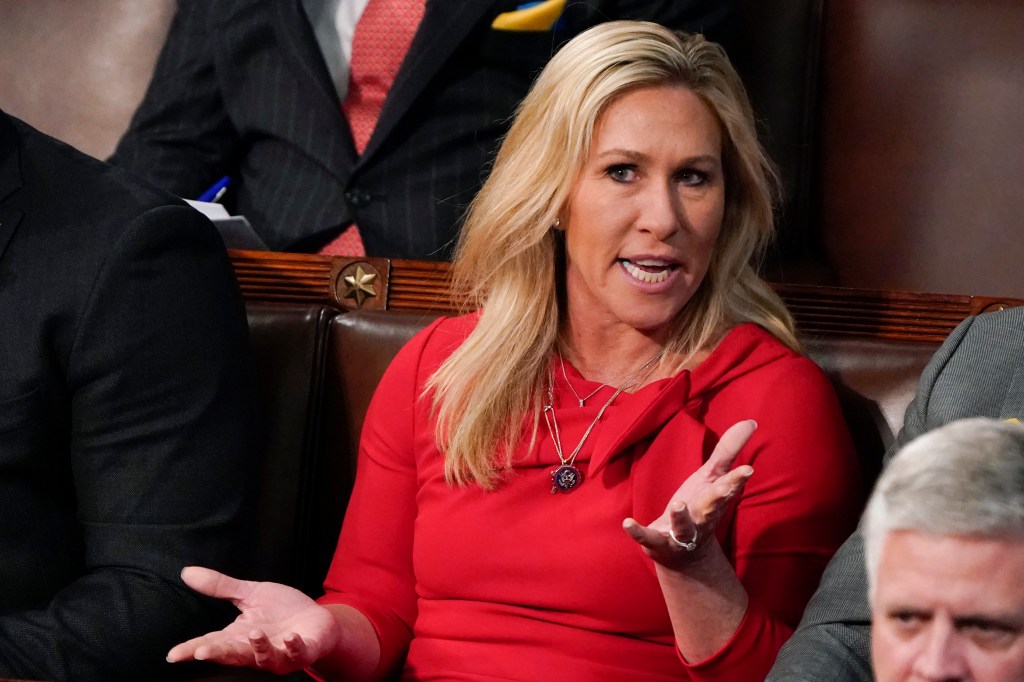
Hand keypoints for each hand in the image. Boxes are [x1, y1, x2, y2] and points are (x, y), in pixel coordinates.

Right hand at [166, 566, 340, 673]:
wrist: (317, 620)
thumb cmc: (282, 611)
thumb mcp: (250, 595)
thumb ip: (221, 587)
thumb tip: (187, 572)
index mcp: (240, 636)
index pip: (211, 643)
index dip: (192, 649)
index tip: (173, 654)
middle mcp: (256, 650)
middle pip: (233, 654)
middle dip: (218, 654)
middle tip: (201, 652)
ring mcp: (280, 653)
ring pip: (264, 657)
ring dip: (258, 648)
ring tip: (254, 633)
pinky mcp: (303, 651)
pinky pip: (297, 653)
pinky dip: (293, 647)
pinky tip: (290, 637)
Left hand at [623, 420, 755, 566]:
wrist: (684, 555)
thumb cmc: (700, 507)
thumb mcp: (711, 478)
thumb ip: (728, 450)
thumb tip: (751, 421)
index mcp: (714, 499)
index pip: (728, 487)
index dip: (737, 479)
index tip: (748, 469)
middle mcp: (701, 516)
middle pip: (711, 507)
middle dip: (720, 497)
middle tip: (726, 488)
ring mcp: (680, 532)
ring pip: (683, 525)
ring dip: (681, 515)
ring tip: (679, 503)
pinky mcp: (658, 541)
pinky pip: (648, 537)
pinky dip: (638, 531)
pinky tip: (628, 523)